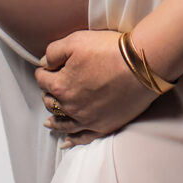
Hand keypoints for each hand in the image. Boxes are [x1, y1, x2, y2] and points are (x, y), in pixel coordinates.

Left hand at [34, 30, 159, 147]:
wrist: (140, 64)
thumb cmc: (110, 50)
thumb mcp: (76, 40)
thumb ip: (54, 52)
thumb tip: (44, 62)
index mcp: (61, 85)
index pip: (42, 79)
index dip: (44, 70)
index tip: (48, 66)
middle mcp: (71, 106)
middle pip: (51, 101)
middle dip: (48, 93)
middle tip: (52, 85)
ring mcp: (87, 119)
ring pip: (63, 123)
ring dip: (54, 119)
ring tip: (49, 121)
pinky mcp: (104, 125)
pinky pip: (83, 138)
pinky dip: (72, 141)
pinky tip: (66, 142)